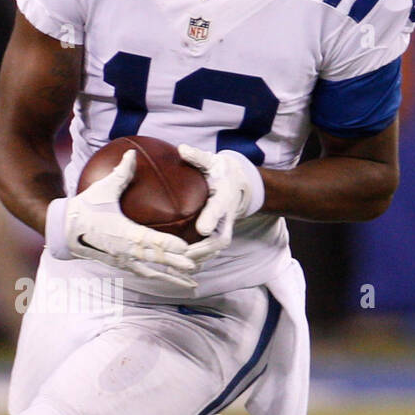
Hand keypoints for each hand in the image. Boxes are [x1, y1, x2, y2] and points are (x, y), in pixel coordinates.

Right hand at [46, 149, 196, 286]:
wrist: (64, 230)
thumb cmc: (85, 208)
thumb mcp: (103, 189)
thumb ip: (121, 172)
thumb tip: (132, 153)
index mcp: (123, 234)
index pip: (149, 242)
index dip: (167, 246)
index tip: (184, 248)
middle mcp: (125, 251)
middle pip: (155, 260)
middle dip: (175, 264)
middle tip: (195, 266)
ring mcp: (122, 261)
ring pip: (152, 272)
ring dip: (172, 278)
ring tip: (191, 283)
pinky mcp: (120, 265)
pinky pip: (143, 273)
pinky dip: (159, 277)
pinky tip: (172, 280)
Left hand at [178, 145, 264, 264]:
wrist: (239, 184)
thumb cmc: (221, 172)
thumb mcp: (212, 161)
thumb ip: (198, 157)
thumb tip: (182, 149)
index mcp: (224, 197)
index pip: (219, 209)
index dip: (211, 219)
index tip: (202, 229)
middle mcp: (226, 217)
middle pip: (219, 239)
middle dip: (203, 250)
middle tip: (183, 255)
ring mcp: (224, 229)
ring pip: (214, 250)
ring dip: (198, 259)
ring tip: (176, 265)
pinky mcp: (218, 237)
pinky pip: (209, 253)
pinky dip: (196, 261)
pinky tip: (177, 266)